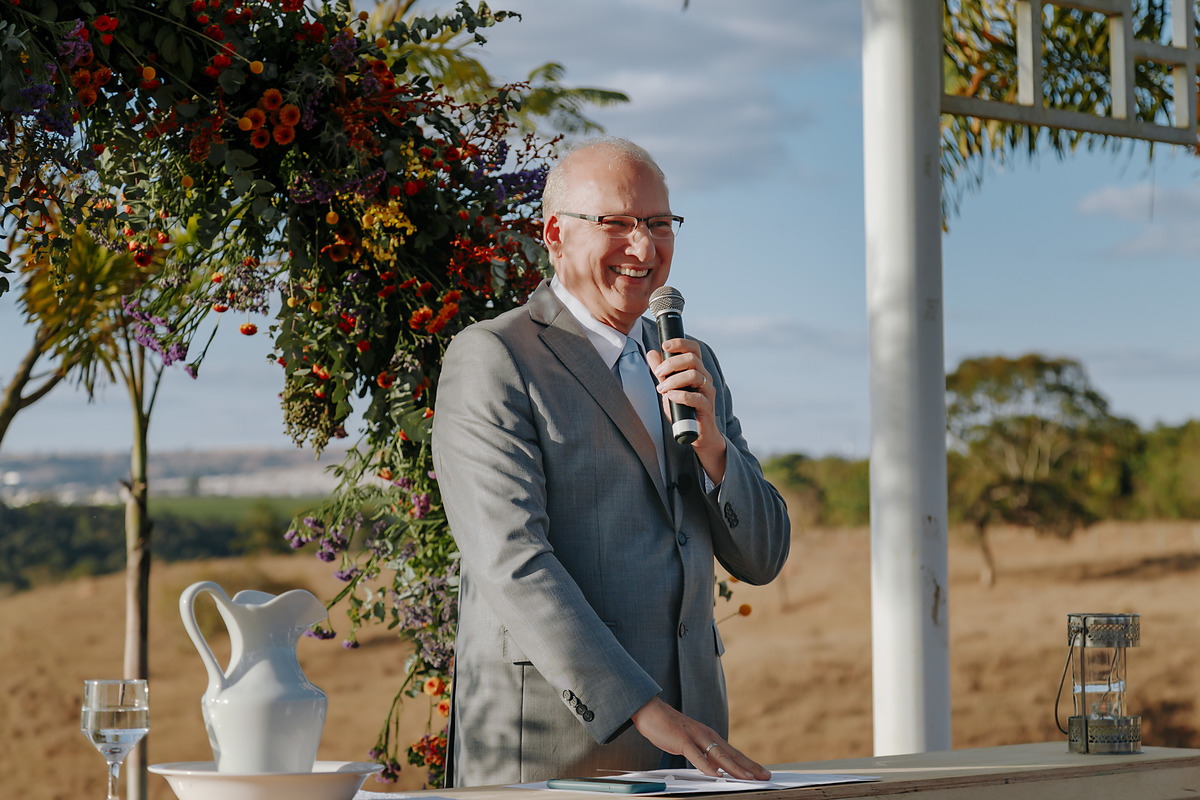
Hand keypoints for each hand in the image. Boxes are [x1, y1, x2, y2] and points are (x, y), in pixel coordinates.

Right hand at [630, 697, 769, 779]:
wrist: (651, 711)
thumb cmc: (669, 728)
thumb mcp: (691, 743)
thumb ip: (703, 754)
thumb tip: (715, 769)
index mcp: (710, 736)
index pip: (734, 753)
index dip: (749, 763)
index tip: (762, 772)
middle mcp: (707, 735)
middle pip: (732, 754)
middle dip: (750, 767)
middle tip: (765, 775)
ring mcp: (695, 737)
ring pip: (719, 756)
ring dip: (734, 768)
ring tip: (747, 778)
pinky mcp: (682, 741)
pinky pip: (696, 756)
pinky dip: (707, 767)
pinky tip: (716, 775)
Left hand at [648, 339, 725, 482]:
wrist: (697, 433)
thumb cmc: (684, 408)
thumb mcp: (669, 387)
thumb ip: (661, 371)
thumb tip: (651, 353)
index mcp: (698, 370)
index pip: (693, 348)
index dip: (680, 343)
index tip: (664, 345)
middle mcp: (705, 378)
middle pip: (692, 359)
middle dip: (671, 363)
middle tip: (658, 373)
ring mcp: (708, 392)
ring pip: (694, 375)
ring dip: (673, 380)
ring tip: (661, 389)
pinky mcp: (707, 408)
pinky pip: (696, 397)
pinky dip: (681, 395)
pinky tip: (670, 397)